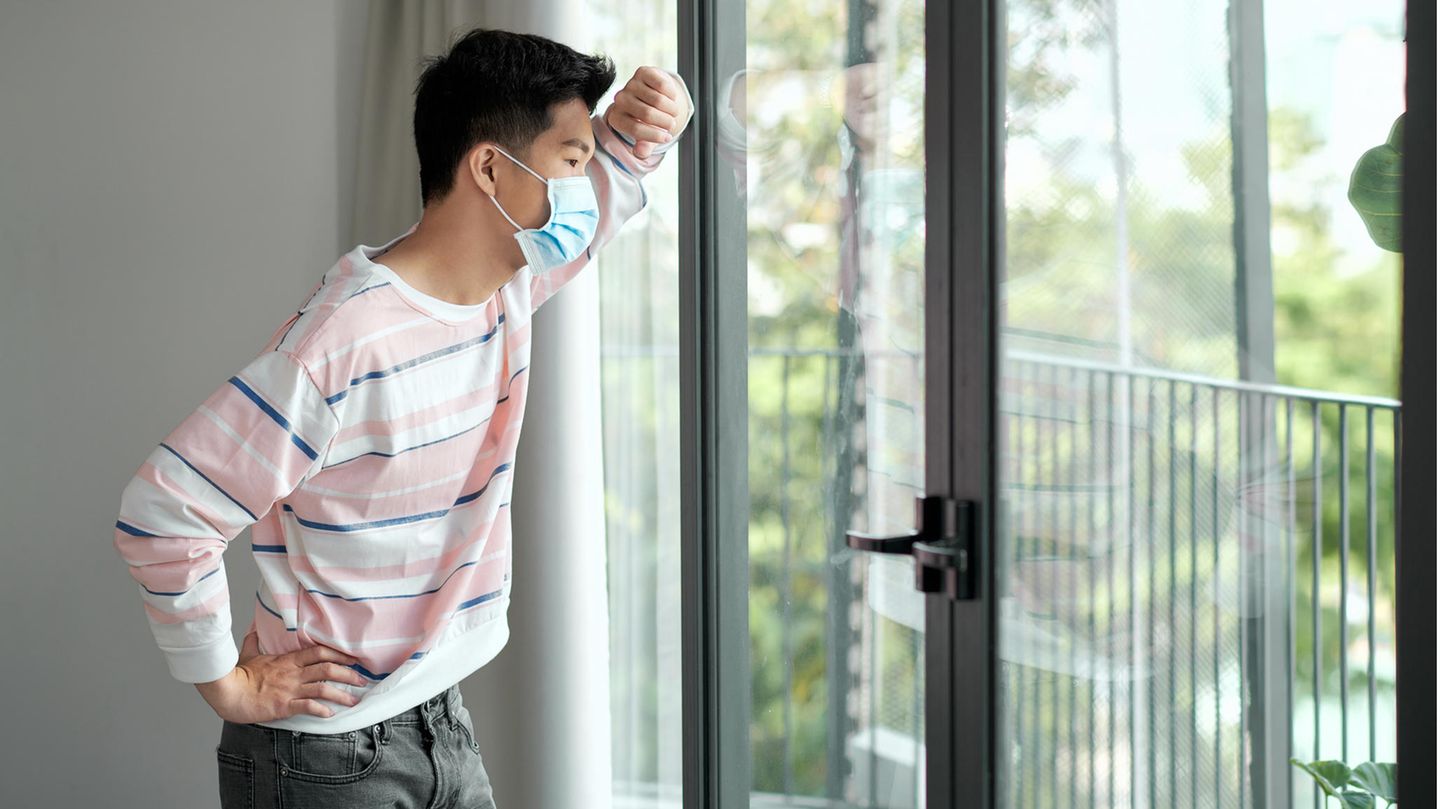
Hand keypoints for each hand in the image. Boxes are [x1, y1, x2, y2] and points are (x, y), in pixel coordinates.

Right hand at [195, 629, 368, 723]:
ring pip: (323, 688)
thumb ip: (255, 640)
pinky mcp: (283, 705)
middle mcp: (293, 673)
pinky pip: (307, 706)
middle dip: (348, 674)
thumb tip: (254, 628)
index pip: (319, 652)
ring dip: (341, 694)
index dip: (339, 654)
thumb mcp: (249, 653)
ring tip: (354, 700)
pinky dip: (321, 709)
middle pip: (328, 669)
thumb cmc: (239, 675)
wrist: (228, 692)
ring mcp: (290, 689)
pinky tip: (330, 714)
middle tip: (362, 680)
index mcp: (288, 660)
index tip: (353, 658)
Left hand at [606, 66, 689, 158]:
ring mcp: (630, 84)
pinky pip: (662, 85)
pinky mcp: (642, 72)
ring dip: (671, 109)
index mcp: (617, 118)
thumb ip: (643, 147)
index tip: (667, 137)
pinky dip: (671, 94)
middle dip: (665, 122)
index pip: (635, 129)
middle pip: (647, 114)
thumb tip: (640, 153)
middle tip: (671, 124)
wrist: (653, 96)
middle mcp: (620, 100)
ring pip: (657, 100)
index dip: (654, 136)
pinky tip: (671, 98)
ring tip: (673, 112)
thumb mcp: (646, 136)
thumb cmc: (649, 121)